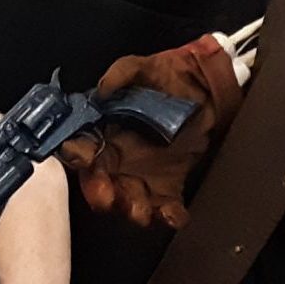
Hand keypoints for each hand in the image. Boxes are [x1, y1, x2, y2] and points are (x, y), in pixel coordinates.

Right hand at [58, 34, 243, 227]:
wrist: (205, 89)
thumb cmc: (167, 79)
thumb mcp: (143, 68)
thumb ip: (122, 73)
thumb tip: (104, 88)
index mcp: (104, 134)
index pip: (82, 149)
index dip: (79, 156)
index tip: (83, 158)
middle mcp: (118, 160)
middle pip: (100, 185)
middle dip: (101, 194)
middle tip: (108, 197)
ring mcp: (143, 176)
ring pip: (129, 201)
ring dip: (132, 209)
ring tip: (141, 210)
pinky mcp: (169, 186)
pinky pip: (166, 207)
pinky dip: (169, 216)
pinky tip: (174, 215)